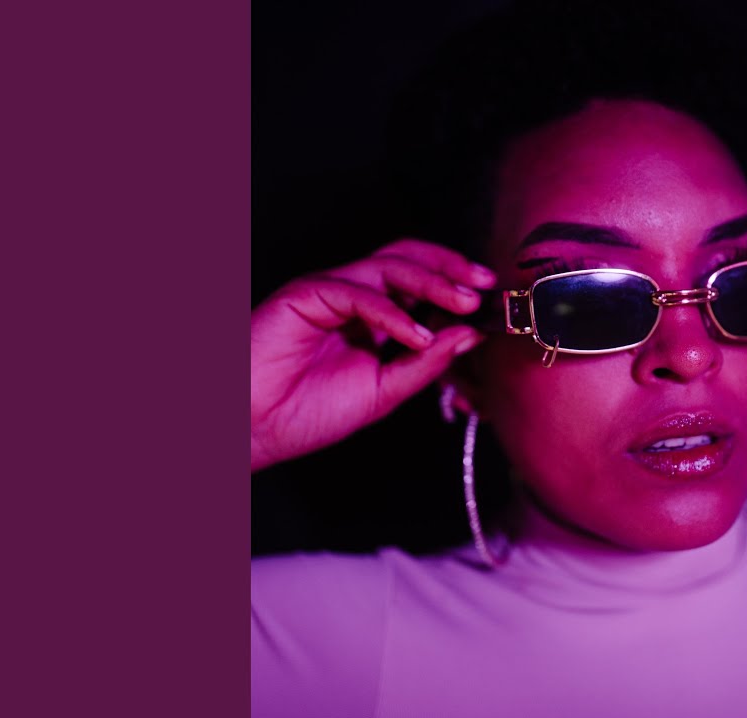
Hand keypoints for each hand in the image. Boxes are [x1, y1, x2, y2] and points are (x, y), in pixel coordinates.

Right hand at [250, 239, 494, 470]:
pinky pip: (357, 292)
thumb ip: (426, 363)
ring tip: (463, 303)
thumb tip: (470, 334)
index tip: (491, 298)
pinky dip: (391, 312)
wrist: (255, 429)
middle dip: (451, 267)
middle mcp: (352, 295)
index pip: (420, 281)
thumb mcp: (385, 391)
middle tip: (483, 286)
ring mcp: (329, 291)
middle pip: (408, 259)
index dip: (456, 282)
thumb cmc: (308, 413)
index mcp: (372, 316)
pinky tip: (416, 336)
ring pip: (389, 267)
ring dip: (432, 282)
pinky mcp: (305, 295)